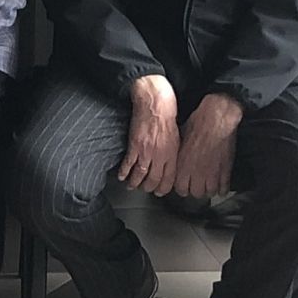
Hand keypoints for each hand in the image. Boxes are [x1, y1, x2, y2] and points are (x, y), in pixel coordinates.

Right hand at [116, 75, 179, 195]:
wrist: (155, 105)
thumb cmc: (166, 118)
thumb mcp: (176, 138)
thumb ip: (172, 153)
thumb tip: (169, 163)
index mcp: (171, 155)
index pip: (168, 179)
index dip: (163, 188)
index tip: (159, 191)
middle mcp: (160, 156)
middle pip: (153, 180)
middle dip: (148, 188)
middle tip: (144, 190)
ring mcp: (146, 152)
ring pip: (140, 175)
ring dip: (134, 183)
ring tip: (131, 186)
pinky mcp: (135, 146)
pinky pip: (128, 164)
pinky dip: (124, 172)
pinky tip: (121, 176)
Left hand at [170, 92, 243, 200]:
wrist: (216, 119)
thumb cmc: (197, 125)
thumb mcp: (180, 139)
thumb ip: (178, 154)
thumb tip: (174, 158)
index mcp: (182, 165)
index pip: (179, 188)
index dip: (182, 188)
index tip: (184, 185)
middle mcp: (196, 172)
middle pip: (195, 193)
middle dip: (195, 191)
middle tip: (196, 187)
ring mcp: (212, 173)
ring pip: (209, 193)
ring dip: (208, 191)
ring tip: (208, 187)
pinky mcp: (225, 170)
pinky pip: (223, 187)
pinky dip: (222, 190)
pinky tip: (221, 188)